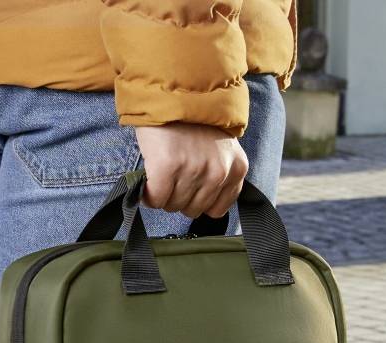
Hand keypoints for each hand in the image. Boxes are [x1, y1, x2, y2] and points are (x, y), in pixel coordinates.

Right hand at [134, 122, 248, 218]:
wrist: (173, 88)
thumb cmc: (194, 122)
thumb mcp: (221, 148)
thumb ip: (220, 175)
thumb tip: (205, 208)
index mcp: (237, 168)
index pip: (216, 210)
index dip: (198, 200)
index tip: (190, 183)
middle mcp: (219, 171)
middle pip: (192, 211)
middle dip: (179, 196)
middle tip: (174, 172)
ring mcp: (194, 169)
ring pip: (173, 206)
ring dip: (163, 194)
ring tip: (163, 169)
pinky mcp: (169, 167)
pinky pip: (155, 199)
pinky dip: (147, 193)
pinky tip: (149, 177)